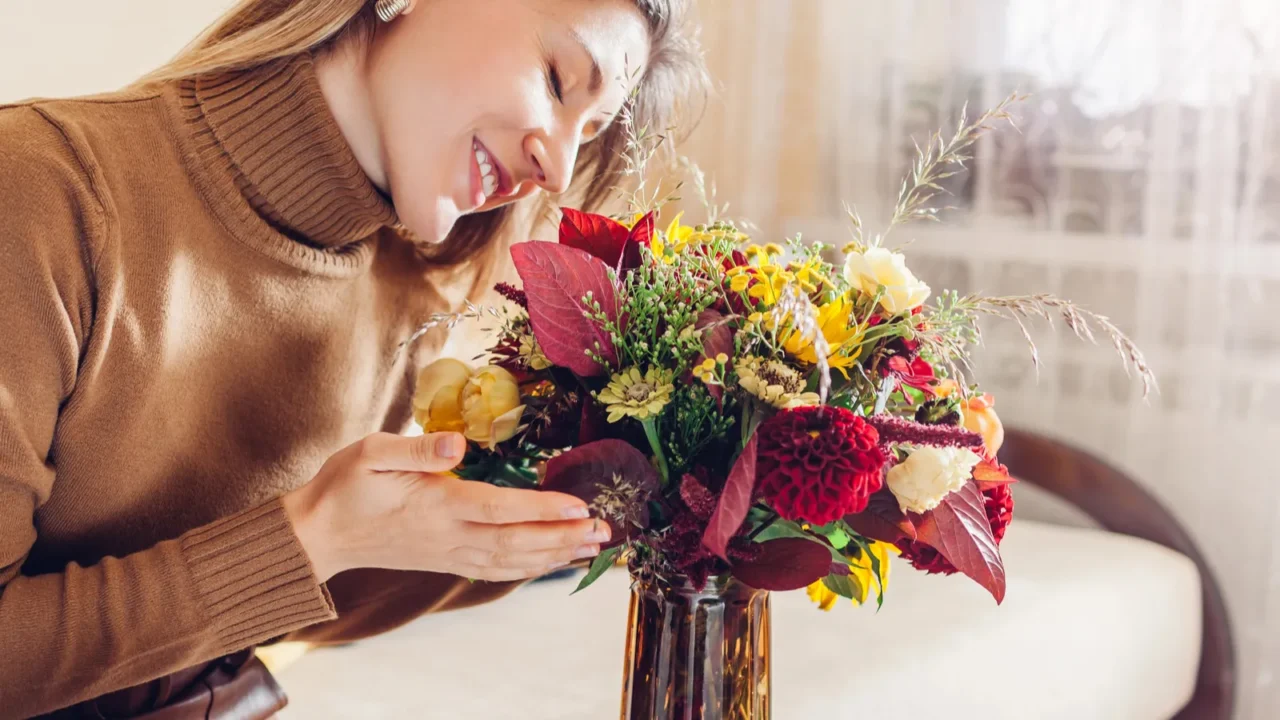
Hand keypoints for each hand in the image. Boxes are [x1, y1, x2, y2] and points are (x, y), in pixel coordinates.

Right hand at [282, 431, 609, 582]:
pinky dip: (529, 567)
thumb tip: (458, 443)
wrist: (318, 534)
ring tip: (593, 548)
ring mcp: (449, 553)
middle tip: (605, 530)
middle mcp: (449, 536)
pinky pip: (496, 569)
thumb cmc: (344, 487)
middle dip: (564, 536)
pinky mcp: (446, 559)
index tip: (579, 505)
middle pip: (518, 541)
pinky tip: (551, 561)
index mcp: (437, 507)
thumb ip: (417, 448)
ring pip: (512, 560)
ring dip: (555, 554)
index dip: (543, 508)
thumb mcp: (371, 453)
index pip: (501, 509)